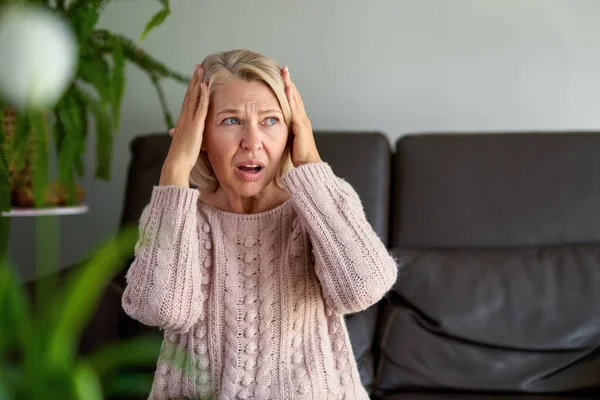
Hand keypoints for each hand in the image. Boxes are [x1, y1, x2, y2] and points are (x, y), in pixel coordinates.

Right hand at [160, 64, 207, 186]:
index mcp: (182, 122)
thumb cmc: (181, 158)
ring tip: (201, 69)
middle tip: (198, 66)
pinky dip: (202, 95)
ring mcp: (189, 120)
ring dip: (197, 82)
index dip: (191, 88)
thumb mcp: (184, 143)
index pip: (188, 101)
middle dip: (194, 79)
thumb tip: (177, 133)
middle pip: (189, 94)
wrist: (176, 164)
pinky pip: (200, 106)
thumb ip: (184, 136)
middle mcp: (184, 117)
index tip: (195, 78)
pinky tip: (204, 85)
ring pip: (193, 96)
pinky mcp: (195, 125)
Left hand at [282, 66, 320, 166]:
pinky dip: (291, 98)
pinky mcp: (301, 127)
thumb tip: (270, 132)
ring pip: (295, 99)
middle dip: (289, 82)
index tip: (281, 78)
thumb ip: (282, 135)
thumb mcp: (287, 143)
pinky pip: (295, 109)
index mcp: (299, 123)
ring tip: (285, 73)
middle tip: (283, 69)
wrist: (308, 168)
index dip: (287, 89)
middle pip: (294, 96)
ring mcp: (303, 122)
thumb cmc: (298, 159)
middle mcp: (302, 119)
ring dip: (290, 85)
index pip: (292, 102)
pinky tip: (286, 89)